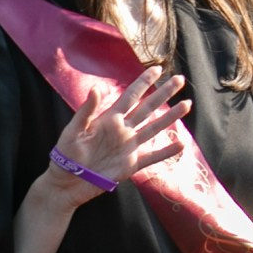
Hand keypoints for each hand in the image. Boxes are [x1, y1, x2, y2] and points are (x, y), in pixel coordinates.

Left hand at [43, 62, 185, 197]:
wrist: (67, 183)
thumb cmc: (66, 155)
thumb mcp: (73, 131)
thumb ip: (86, 111)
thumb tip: (97, 88)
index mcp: (109, 119)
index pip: (130, 96)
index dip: (143, 82)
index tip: (157, 68)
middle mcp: (123, 130)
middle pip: (148, 108)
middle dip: (163, 94)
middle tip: (179, 80)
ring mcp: (129, 147)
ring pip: (154, 128)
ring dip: (170, 117)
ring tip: (186, 105)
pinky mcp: (131, 165)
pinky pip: (152, 157)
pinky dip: (166, 152)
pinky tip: (181, 144)